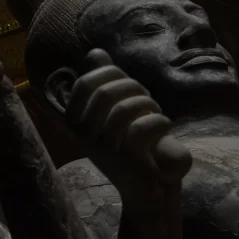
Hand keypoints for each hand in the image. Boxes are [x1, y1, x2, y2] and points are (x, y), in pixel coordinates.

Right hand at [66, 49, 191, 208]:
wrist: (150, 186)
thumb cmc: (133, 144)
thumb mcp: (115, 108)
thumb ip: (104, 82)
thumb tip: (95, 53)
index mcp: (75, 122)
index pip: (87, 81)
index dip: (114, 76)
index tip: (130, 89)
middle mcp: (83, 137)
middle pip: (106, 91)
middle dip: (134, 88)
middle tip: (148, 102)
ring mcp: (102, 150)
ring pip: (124, 108)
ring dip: (149, 105)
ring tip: (157, 115)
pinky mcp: (126, 161)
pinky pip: (141, 128)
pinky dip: (160, 121)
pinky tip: (164, 127)